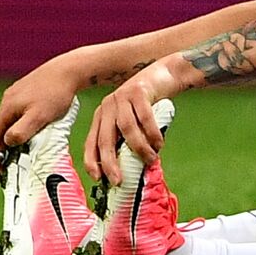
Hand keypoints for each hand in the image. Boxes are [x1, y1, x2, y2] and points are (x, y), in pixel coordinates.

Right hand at [0, 53, 84, 173]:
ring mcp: (16, 96)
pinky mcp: (26, 93)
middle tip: (9, 166)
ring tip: (22, 153)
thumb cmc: (56, 93)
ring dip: (11, 139)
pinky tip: (33, 133)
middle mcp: (7, 101)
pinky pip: (18, 115)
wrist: (70, 70)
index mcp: (7, 108)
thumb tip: (7, 143)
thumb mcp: (40, 116)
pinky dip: (20, 128)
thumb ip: (22, 131)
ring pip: (8, 122)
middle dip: (0, 150)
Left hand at [83, 59, 186, 183]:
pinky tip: (159, 143)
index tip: (97, 178)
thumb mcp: (133, 121)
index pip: (91, 142)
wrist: (164, 75)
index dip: (92, 161)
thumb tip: (130, 169)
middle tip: (119, 180)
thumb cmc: (149, 104)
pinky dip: (152, 134)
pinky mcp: (138, 91)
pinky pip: (145, 118)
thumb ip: (128, 139)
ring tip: (151, 158)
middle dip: (111, 162)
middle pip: (105, 139)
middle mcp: (107, 106)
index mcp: (102, 116)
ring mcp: (122, 97)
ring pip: (127, 129)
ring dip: (139, 148)